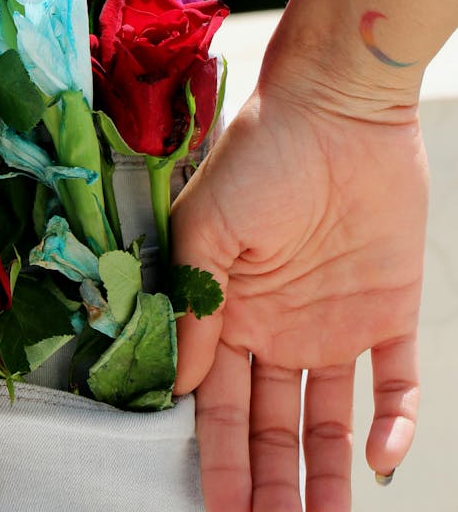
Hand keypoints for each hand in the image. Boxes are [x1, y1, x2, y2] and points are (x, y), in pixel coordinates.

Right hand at [171, 71, 427, 510]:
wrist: (337, 106)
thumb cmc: (260, 155)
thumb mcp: (206, 228)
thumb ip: (194, 307)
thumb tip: (180, 383)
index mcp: (228, 308)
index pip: (218, 405)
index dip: (217, 460)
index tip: (215, 511)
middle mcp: (278, 325)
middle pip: (271, 425)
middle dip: (269, 487)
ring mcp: (335, 321)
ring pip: (329, 420)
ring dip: (328, 477)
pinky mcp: (389, 309)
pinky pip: (396, 382)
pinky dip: (394, 423)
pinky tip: (383, 459)